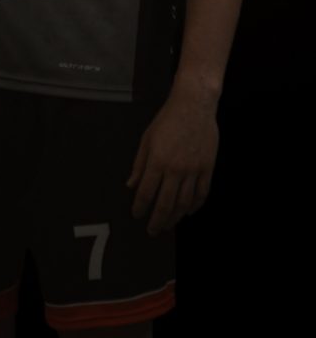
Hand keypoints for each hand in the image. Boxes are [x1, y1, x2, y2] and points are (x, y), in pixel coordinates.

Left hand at [126, 88, 218, 235]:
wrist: (194, 105)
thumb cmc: (167, 119)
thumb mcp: (147, 138)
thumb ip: (139, 164)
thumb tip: (131, 185)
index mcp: (157, 161)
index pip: (146, 192)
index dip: (140, 207)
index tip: (136, 215)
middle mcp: (175, 169)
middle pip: (165, 203)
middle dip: (157, 220)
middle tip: (152, 231)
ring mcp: (193, 170)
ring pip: (184, 203)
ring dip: (175, 217)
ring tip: (168, 225)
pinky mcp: (207, 168)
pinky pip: (201, 193)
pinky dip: (194, 206)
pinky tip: (188, 212)